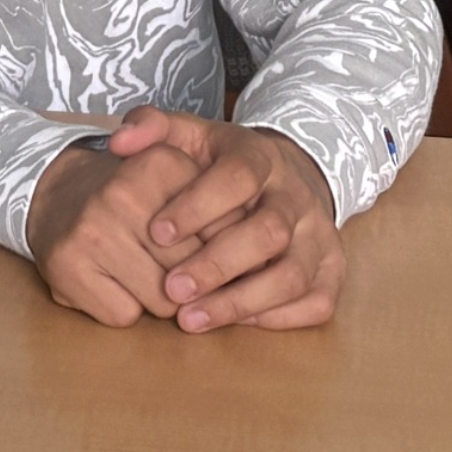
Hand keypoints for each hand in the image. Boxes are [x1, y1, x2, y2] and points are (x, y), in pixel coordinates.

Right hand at [27, 140, 219, 327]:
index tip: (222, 255)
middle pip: (195, 270)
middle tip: (178, 267)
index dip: (227, 252)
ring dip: (162, 299)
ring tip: (145, 272)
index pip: (225, 231)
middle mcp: (124, 192)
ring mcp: (92, 231)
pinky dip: (126, 308)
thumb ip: (225, 209)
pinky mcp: (67, 266)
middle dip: (195, 279)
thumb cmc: (135, 196)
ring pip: (163, 302)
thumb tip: (260, 266)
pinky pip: (125, 316)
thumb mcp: (179, 179)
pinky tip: (114, 282)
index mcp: (161, 162)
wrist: (58, 194)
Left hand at [109, 107, 343, 333]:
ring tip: (192, 319)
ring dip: (243, 301)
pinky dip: (279, 317)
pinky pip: (318, 300)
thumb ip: (153, 129)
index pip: (238, 177)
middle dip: (218, 264)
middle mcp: (296, 195)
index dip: (198, 206)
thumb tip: (119, 140)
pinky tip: (236, 322)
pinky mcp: (332, 267)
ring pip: (294, 273)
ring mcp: (319, 233)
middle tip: (172, 289)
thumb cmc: (223, 164)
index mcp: (261, 157)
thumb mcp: (191, 135)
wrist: (287, 175)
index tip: (157, 233)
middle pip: (270, 231)